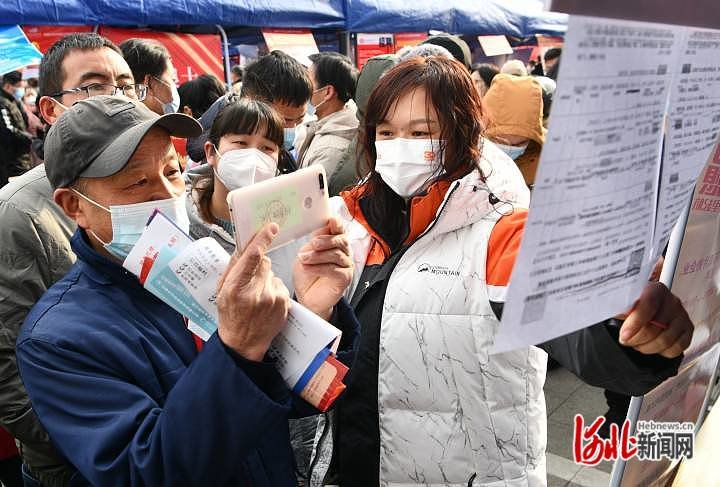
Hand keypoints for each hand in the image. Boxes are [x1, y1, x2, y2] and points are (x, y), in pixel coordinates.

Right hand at [216, 223, 289, 360]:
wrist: (243, 343)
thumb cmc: (230, 315)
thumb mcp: (222, 291)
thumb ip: (232, 268)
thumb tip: (243, 247)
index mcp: (236, 287)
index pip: (252, 256)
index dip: (262, 239)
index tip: (270, 227)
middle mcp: (255, 292)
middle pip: (264, 262)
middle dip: (258, 265)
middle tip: (250, 280)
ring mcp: (272, 298)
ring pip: (272, 273)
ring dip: (265, 279)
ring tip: (256, 296)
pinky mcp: (284, 303)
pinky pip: (280, 285)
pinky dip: (273, 289)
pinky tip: (266, 302)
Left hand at [293, 217, 352, 320]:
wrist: (307, 297)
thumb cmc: (307, 274)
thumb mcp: (307, 253)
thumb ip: (315, 241)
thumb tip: (319, 229)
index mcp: (335, 243)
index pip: (339, 230)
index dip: (336, 224)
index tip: (331, 219)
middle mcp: (344, 253)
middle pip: (340, 240)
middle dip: (325, 240)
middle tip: (313, 243)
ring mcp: (346, 265)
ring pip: (335, 255)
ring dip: (317, 256)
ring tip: (303, 259)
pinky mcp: (345, 278)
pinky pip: (334, 270)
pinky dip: (318, 268)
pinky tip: (308, 268)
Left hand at [618, 282, 692, 358]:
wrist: (645, 308)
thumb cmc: (633, 305)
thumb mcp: (623, 303)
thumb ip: (620, 307)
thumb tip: (611, 312)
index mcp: (656, 290)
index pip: (649, 305)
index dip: (635, 323)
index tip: (624, 335)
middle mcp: (672, 301)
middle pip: (656, 327)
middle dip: (636, 339)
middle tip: (626, 340)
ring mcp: (682, 316)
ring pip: (665, 340)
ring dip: (647, 347)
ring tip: (637, 343)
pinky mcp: (688, 330)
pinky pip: (677, 348)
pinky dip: (661, 351)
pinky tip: (651, 345)